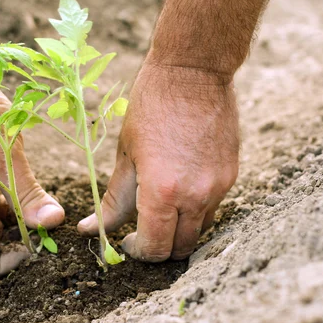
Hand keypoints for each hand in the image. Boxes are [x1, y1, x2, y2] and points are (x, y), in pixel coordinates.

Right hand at [0, 88, 64, 276]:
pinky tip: (27, 201)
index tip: (30, 249)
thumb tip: (54, 223)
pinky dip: (9, 214)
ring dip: (12, 231)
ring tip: (37, 216)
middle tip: (41, 234)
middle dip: (10, 248)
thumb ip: (29, 196)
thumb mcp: (8, 161)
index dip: (0, 264)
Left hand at [78, 62, 238, 260]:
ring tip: (160, 208)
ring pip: (199, 231)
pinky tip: (179, 188)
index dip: (137, 252)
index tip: (126, 241)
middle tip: (141, 232)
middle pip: (180, 249)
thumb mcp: (125, 155)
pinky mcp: (231, 175)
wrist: (193, 71)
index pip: (154, 247)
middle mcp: (195, 196)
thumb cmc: (151, 106)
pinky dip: (194, 210)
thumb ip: (113, 200)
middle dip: (159, 248)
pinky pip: (213, 207)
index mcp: (162, 191)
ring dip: (178, 231)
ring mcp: (218, 187)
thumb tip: (91, 229)